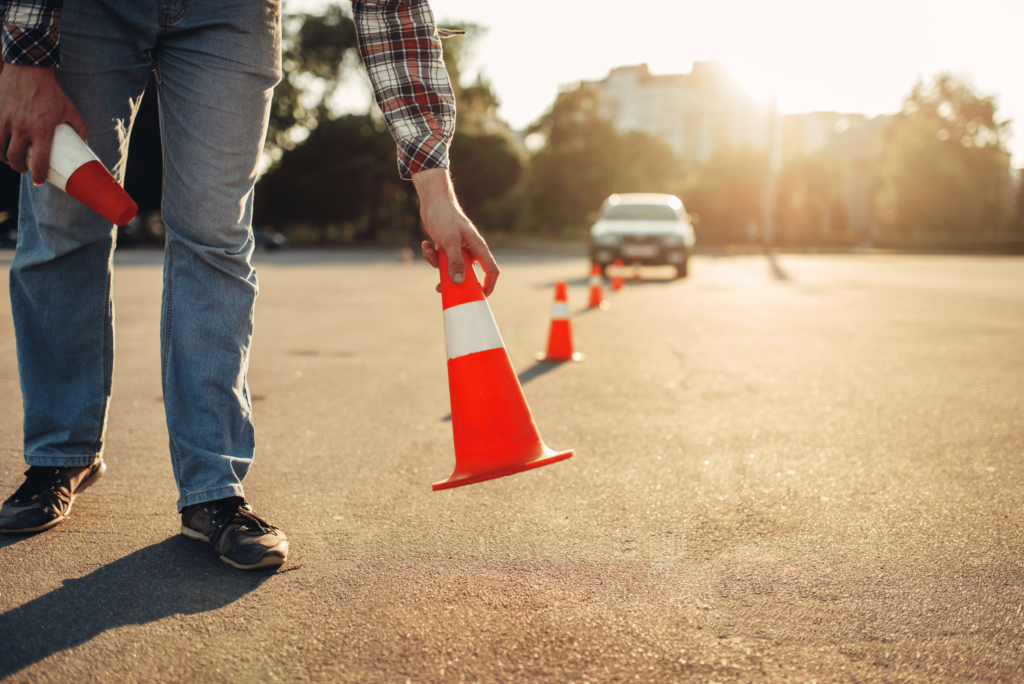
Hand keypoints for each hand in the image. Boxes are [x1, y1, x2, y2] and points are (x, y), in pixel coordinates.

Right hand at [0, 64, 87, 185]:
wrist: (29, 68)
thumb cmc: (51, 91)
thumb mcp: (70, 110)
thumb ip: (80, 128)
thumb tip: (84, 143)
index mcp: (42, 131)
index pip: (40, 162)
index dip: (39, 176)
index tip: (38, 181)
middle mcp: (23, 128)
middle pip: (15, 158)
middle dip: (19, 168)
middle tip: (23, 169)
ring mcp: (6, 120)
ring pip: (0, 149)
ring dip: (4, 159)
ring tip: (10, 160)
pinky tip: (0, 147)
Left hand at [413, 168, 498, 295]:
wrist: (433, 201)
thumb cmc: (445, 217)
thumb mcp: (450, 241)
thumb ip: (455, 263)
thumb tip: (458, 283)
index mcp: (478, 247)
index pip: (491, 270)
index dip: (488, 285)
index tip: (480, 297)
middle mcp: (470, 250)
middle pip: (468, 273)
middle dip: (454, 280)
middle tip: (442, 288)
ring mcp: (458, 249)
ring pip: (451, 268)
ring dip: (438, 265)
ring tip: (430, 252)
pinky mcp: (446, 247)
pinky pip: (441, 260)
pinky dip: (432, 255)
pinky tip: (426, 244)